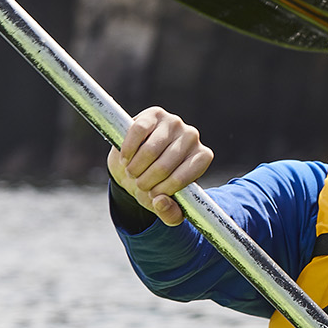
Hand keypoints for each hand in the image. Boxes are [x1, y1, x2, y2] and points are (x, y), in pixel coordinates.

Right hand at [107, 106, 212, 225]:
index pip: (184, 177)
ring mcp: (174, 123)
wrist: (136, 165)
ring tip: (133, 172)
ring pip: (150, 150)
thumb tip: (161, 202)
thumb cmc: (154, 185)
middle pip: (165, 166)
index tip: (154, 195)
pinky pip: (138, 131)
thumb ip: (170, 214)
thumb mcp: (165, 205)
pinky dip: (128, 149)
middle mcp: (192, 137)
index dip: (165, 190)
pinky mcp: (154, 114)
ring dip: (135, 167)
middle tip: (139, 185)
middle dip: (147, 181)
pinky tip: (125, 158)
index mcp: (201, 158)